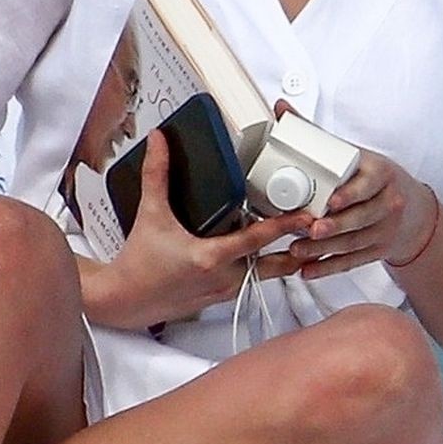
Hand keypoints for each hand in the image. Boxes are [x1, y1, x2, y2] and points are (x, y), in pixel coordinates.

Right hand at [84, 128, 322, 330]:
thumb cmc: (138, 265)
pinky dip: (263, 267)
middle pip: (275, 264)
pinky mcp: (221, 297)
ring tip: (302, 241)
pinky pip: (251, 282)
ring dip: (283, 259)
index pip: (257, 239)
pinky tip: (267, 254)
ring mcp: (225, 291)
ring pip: (266, 275)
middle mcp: (224, 278)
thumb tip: (160, 143)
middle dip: (298, 248)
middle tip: (317, 230)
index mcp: (211, 258)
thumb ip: (157, 175)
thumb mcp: (151, 216)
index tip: (306, 215)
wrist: (125, 300)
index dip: (285, 226)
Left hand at [280, 133, 437, 279]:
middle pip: (360, 217)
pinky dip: (330, 268)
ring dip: (325, 249)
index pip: (367, 185)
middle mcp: (387, 202)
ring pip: (354, 242)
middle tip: (311, 229)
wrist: (413, 211)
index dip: (350, 194)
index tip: (332, 201)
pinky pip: (353, 262)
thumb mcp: (354, 154)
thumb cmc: (374, 177)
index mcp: (380, 174)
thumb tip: (281, 109)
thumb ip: (315, 134)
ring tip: (299, 250)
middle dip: (334, 226)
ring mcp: (385, 229)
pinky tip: (310, 271)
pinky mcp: (378, 250)